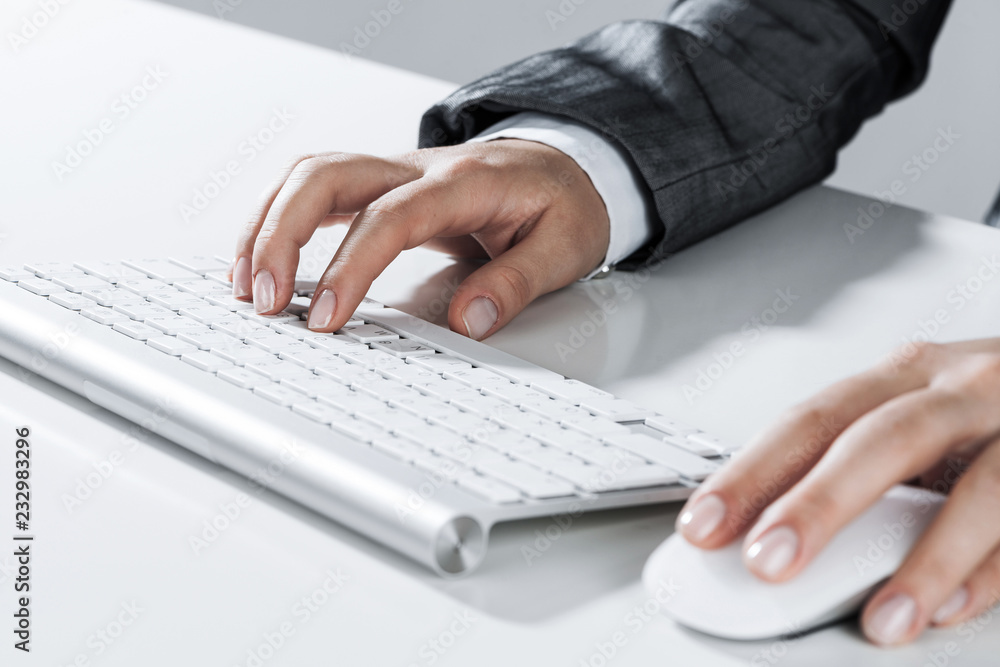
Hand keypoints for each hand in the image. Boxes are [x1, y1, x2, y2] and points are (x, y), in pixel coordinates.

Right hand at [231, 139, 609, 338]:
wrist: (560, 168)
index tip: (326, 316)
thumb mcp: (565, 247)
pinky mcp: (379, 190)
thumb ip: (518, 282)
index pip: (388, 216)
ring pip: (308, 177)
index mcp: (462, 182)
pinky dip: (277, 223)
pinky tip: (260, 263)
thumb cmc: (561, 205)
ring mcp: (392, 175)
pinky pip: (315, 193)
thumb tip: (469, 321)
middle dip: (280, 235)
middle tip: (263, 301)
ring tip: (244, 287)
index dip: (350, 265)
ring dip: (266, 226)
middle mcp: (415, 169)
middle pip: (325, 175)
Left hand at [676, 339, 999, 644]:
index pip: (809, 421)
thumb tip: (761, 526)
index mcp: (899, 377)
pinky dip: (990, 573)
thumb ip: (850, 462)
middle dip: (818, 505)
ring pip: (974, 489)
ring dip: (923, 561)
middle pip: (878, 441)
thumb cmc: (981, 410)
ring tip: (880, 620)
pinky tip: (951, 609)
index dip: (751, 473)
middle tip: (767, 563)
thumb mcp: (914, 414)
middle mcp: (956, 389)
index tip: (702, 525)